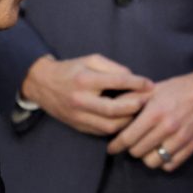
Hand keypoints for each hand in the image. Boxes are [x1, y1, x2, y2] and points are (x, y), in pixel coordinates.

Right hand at [23, 54, 152, 134]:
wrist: (42, 84)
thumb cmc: (71, 69)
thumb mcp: (91, 60)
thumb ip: (113, 68)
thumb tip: (133, 79)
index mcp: (85, 80)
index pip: (116, 82)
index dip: (137, 84)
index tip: (150, 84)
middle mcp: (81, 100)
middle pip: (114, 110)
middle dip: (135, 106)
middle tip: (148, 102)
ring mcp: (78, 116)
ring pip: (109, 126)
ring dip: (128, 121)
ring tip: (139, 113)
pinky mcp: (78, 126)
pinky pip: (102, 132)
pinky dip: (117, 127)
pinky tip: (126, 120)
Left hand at [107, 63, 192, 171]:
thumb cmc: (179, 88)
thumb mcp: (153, 89)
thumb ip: (131, 99)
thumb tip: (112, 108)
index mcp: (155, 113)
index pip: (128, 138)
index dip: (116, 145)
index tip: (112, 148)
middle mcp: (167, 128)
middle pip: (138, 152)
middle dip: (131, 148)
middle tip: (131, 143)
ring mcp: (181, 139)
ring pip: (153, 162)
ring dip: (147, 156)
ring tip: (147, 147)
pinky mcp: (192, 146)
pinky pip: (170, 165)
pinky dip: (163, 161)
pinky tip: (162, 150)